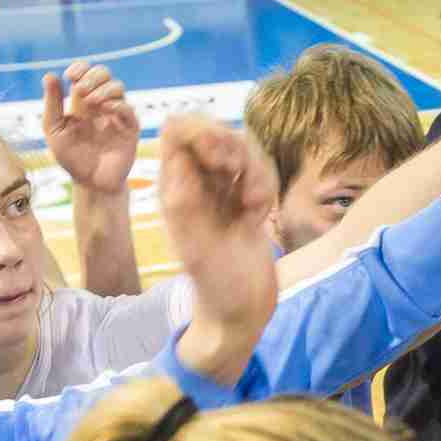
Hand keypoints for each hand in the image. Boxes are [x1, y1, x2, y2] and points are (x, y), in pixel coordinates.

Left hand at [42, 62, 140, 194]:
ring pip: (118, 87)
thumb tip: (50, 75)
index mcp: (82, 102)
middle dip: (92, 76)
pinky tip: (105, 110)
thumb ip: (52, 104)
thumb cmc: (71, 158)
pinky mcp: (129, 129)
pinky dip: (117, 105)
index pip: (86, 72)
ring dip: (103, 89)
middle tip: (80, 91)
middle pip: (104, 74)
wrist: (90, 183)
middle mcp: (101, 105)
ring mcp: (117, 115)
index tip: (70, 76)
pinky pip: (128, 109)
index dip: (80, 68)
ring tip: (91, 102)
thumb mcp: (53, 130)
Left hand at [159, 114, 279, 383]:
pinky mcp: (248, 201)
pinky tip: (260, 214)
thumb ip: (184, 188)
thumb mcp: (192, 236)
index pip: (179, 130)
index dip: (202, 133)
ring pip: (243, 149)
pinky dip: (266, 187)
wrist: (240, 310)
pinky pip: (261, 172)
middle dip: (234, 150)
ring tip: (253, 206)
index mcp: (174, 186)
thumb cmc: (213, 280)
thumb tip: (176, 135)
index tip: (220, 161)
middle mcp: (197, 183)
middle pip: (215, 132)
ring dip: (255, 172)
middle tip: (239, 183)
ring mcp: (224, 191)